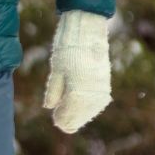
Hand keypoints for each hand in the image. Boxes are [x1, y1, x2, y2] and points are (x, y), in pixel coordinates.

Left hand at [44, 11, 111, 133]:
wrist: (88, 32)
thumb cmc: (67, 50)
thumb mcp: (56, 71)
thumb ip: (53, 91)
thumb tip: (49, 107)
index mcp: (76, 93)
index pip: (68, 115)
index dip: (60, 119)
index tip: (55, 120)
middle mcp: (90, 94)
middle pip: (80, 117)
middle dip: (70, 120)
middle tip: (61, 122)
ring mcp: (100, 89)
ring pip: (90, 112)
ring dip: (80, 115)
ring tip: (70, 115)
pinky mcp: (106, 84)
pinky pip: (98, 103)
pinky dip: (89, 108)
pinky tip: (82, 107)